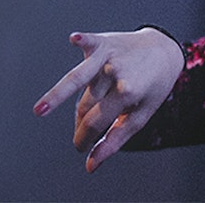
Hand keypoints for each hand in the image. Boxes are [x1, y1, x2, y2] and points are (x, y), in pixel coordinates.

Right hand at [35, 27, 184, 172]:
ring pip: (77, 80)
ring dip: (57, 96)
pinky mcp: (102, 41)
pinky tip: (76, 39)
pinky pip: (88, 42)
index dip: (84, 139)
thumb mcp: (140, 116)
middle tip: (80, 137)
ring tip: (40, 111)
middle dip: (79, 124)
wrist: (164, 50)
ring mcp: (109, 56)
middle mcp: (117, 73)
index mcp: (128, 92)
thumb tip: (90, 166)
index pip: (96, 122)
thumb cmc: (152, 87)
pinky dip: (82, 40)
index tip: (80, 148)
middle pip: (85, 104)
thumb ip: (115, 140)